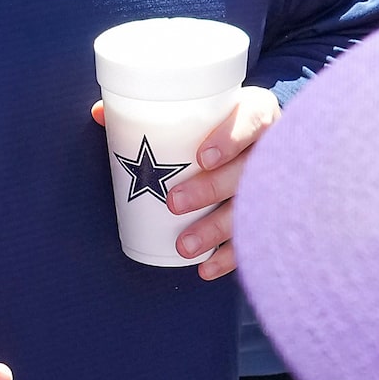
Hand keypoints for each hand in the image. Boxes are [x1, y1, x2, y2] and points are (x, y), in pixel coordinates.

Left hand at [87, 87, 279, 278]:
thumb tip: (98, 114)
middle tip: (174, 203)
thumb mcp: (202, 111)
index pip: (253, 121)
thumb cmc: (223, 125)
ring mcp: (280, 184)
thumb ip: (155, 112)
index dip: (230, 139)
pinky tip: (207, 269)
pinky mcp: (276, 215)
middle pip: (249, 170)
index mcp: (257, 114)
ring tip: (185, 246)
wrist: (268, 146)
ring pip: (254, 208)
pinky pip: (260, 238)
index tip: (202, 158)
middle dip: (212, 189)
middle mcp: (274, 149)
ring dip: (217, 230)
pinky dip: (232, 257)